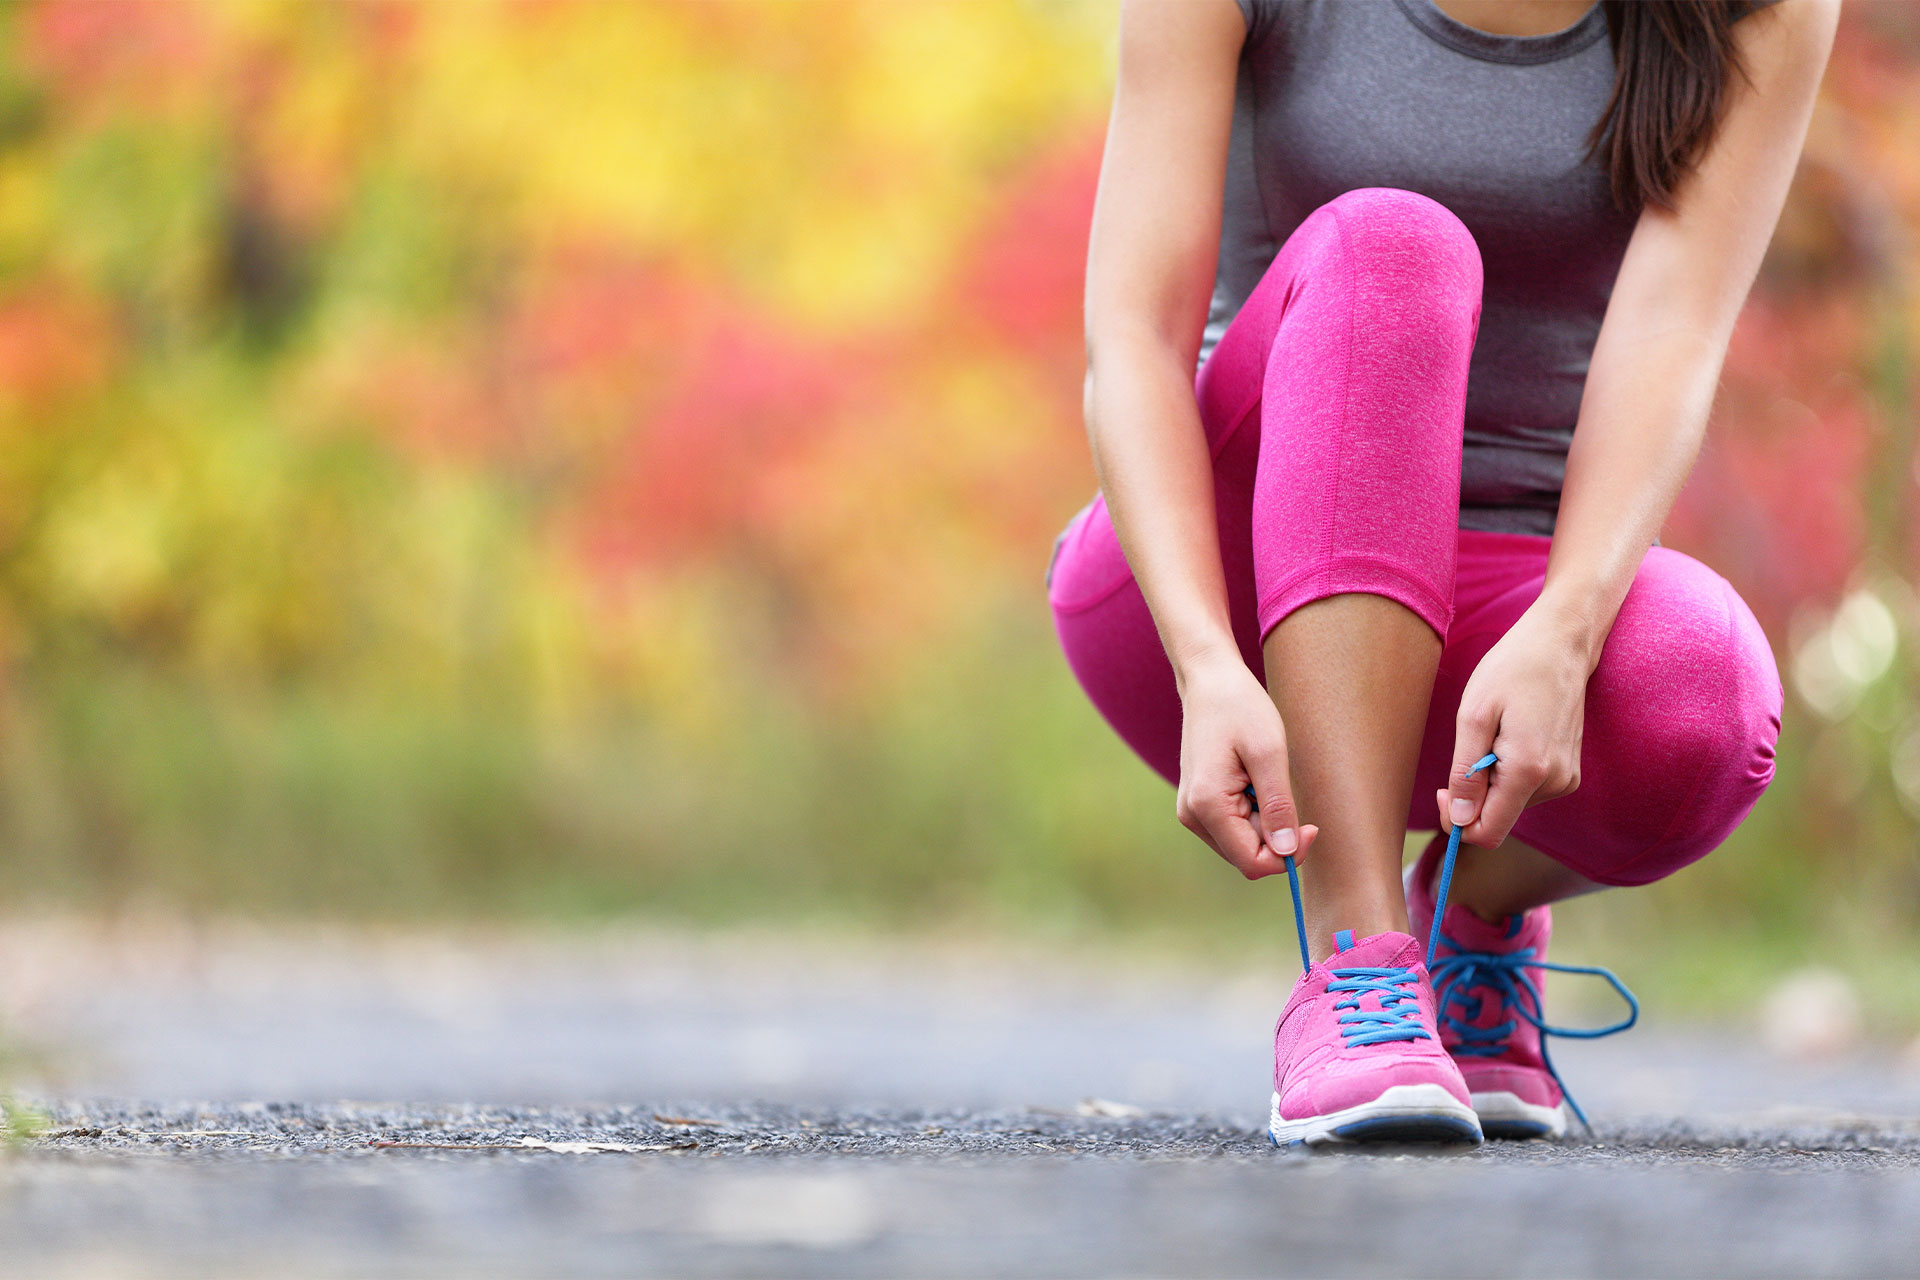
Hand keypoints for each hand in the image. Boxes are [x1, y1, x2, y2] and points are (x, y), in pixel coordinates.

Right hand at [1175, 657, 1320, 879]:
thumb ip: (1278, 806)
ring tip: (1265, 781)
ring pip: (1242, 845)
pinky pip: (1233, 829)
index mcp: (1207, 805)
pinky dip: (1254, 815)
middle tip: (1290, 794)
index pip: (1253, 863)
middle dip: (1277, 838)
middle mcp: (1192, 815)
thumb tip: (1286, 852)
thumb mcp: (1269, 753)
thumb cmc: (1240, 707)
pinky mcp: (1197, 804)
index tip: (1311, 825)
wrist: (1209, 681)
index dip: (1288, 854)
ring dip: (1265, 824)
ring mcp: (1192, 811)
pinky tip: (1254, 782)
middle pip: (1247, 857)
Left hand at [1436, 602, 1593, 847]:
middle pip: (1499, 817)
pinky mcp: (1569, 772)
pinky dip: (1509, 772)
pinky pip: (1527, 789)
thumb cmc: (1512, 669)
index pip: (1489, 832)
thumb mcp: (1474, 716)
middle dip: (1474, 795)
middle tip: (1468, 745)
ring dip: (1492, 779)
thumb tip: (1460, 821)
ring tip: (1496, 733)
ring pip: (1511, 803)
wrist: (1560, 643)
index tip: (1442, 790)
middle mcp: (1555, 782)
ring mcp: (1566, 778)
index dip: (1458, 822)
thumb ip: (1465, 774)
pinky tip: (1512, 735)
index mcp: (1529, 771)